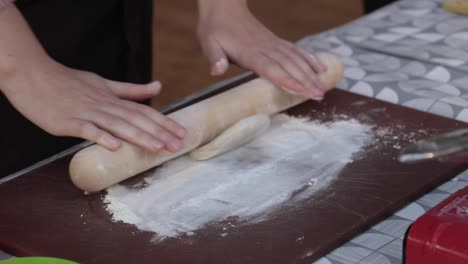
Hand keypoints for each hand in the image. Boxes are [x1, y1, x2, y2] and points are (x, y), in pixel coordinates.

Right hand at [0, 5, 185, 152]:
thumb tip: (157, 87)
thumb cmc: (70, 82)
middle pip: (136, 119)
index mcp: (113, 98)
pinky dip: (102, 138)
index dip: (164, 122)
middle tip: (178, 144)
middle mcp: (105, 105)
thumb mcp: (104, 83)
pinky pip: (88, 130)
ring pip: (118, 125)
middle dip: (159, 132)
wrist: (35, 77)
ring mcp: (87, 113)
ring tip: (158, 147)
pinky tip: (116, 147)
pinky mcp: (69, 122)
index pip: (144, 112)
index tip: (182, 133)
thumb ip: (131, 89)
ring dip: (139, 136)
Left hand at [197, 0, 327, 98]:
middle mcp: (265, 48)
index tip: (302, 91)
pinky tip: (322, 69)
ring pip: (296, 60)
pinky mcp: (276, 42)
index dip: (287, 80)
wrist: (224, 7)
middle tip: (320, 96)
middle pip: (289, 66)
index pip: (271, 68)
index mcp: (249, 52)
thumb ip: (214, 57)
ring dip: (311, 74)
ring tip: (323, 89)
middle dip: (306, 81)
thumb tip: (215, 71)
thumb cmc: (215, 28)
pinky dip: (310, 60)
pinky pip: (297, 51)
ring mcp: (273, 44)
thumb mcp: (208, 43)